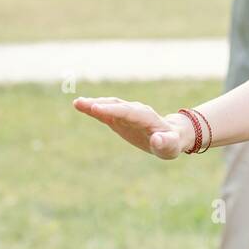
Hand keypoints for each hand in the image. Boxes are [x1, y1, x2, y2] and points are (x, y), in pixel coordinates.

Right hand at [74, 97, 189, 159]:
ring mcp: (126, 114)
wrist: (170, 135)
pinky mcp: (119, 118)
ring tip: (77, 103)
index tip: (97, 109)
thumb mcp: (171, 146)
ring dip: (94, 104)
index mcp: (146, 118)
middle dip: (99, 104)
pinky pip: (105, 113)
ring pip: (109, 106)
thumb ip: (165, 143)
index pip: (128, 112)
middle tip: (81, 103)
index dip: (112, 111)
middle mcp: (135, 111)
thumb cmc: (171, 142)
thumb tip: (156, 140)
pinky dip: (94, 109)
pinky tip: (80, 106)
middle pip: (116, 106)